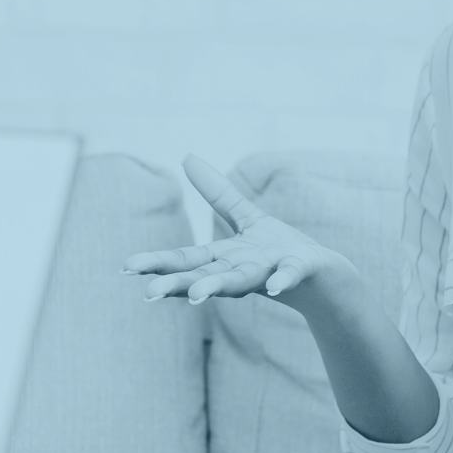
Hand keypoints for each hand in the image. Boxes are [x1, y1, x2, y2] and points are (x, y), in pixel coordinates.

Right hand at [121, 155, 352, 307]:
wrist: (325, 277)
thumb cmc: (279, 251)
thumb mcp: (247, 218)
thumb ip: (217, 194)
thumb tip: (186, 156)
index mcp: (225, 259)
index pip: (185, 261)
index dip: (157, 264)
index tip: (127, 267)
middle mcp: (241, 271)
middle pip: (203, 277)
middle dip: (177, 284)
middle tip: (149, 293)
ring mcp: (268, 272)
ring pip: (239, 282)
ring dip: (217, 288)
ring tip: (196, 296)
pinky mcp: (298, 270)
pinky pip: (289, 275)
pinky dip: (282, 280)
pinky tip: (275, 287)